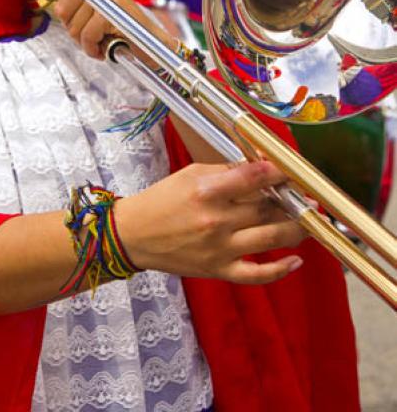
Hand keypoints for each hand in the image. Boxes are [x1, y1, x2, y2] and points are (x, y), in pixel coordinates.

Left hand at [23, 0, 175, 59]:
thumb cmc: (121, 24)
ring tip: (101, 36)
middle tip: (91, 28)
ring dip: (85, 40)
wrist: (150, 40)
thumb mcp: (95, 5)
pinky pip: (87, 34)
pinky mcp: (111, 9)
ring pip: (73, 25)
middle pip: (61, 7)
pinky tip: (105, 44)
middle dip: (73, 27)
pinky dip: (93, 47)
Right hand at [116, 160, 304, 283]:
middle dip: (292, 200)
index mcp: (207, 191)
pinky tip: (297, 260)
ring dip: (296, 228)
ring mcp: (220, 248)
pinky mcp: (219, 270)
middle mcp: (216, 220)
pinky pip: (256, 275)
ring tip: (309, 219)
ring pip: (271, 238)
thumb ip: (226, 172)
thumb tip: (260, 168)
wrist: (135, 235)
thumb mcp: (190, 174)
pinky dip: (280, 270)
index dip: (278, 173)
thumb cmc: (162, 199)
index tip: (292, 170)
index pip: (253, 178)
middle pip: (267, 208)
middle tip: (308, 195)